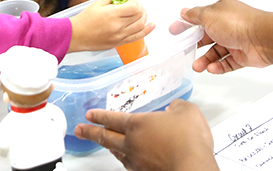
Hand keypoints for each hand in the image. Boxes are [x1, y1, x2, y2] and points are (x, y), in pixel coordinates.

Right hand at [69, 0, 154, 52]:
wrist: (76, 36)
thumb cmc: (84, 20)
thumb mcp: (97, 3)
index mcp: (112, 14)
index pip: (134, 6)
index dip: (135, 1)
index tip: (129, 0)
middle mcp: (118, 26)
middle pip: (139, 15)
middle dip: (139, 7)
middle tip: (132, 5)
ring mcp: (120, 36)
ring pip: (141, 25)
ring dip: (143, 17)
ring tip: (139, 13)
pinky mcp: (120, 43)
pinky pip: (137, 37)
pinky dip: (147, 31)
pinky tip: (151, 25)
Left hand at [74, 100, 217, 170]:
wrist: (193, 167)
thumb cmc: (189, 140)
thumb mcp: (187, 111)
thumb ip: (177, 107)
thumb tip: (174, 107)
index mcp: (137, 125)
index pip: (112, 118)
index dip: (99, 115)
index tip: (89, 115)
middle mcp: (132, 143)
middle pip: (106, 137)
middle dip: (90, 132)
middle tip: (79, 130)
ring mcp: (137, 161)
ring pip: (117, 153)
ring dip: (108, 147)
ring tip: (104, 145)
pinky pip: (130, 165)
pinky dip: (126, 160)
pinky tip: (129, 160)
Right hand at [181, 0, 271, 74]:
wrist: (263, 39)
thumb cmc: (238, 23)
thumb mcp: (209, 15)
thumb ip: (194, 15)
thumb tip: (185, 12)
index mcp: (220, 12)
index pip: (199, 18)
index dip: (186, 25)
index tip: (175, 31)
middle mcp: (228, 25)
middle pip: (207, 37)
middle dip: (196, 46)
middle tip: (186, 52)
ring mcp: (236, 41)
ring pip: (217, 52)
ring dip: (206, 60)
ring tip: (197, 67)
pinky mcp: (243, 55)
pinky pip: (228, 63)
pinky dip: (219, 66)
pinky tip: (212, 69)